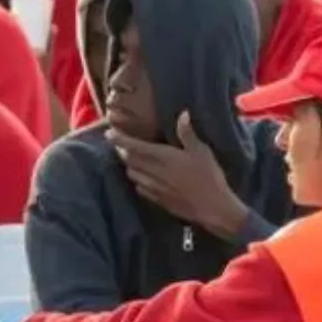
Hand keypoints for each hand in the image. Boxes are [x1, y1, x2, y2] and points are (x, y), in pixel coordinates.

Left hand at [107, 113, 249, 240]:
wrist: (212, 208)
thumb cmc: (209, 177)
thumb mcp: (202, 151)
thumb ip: (188, 133)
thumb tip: (182, 114)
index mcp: (164, 157)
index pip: (134, 146)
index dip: (120, 139)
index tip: (109, 133)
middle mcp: (154, 172)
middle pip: (129, 160)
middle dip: (122, 151)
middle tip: (120, 144)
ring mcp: (154, 187)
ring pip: (132, 174)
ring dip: (129, 165)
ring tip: (131, 159)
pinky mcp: (157, 200)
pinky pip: (139, 188)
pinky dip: (137, 180)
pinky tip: (143, 178)